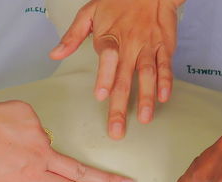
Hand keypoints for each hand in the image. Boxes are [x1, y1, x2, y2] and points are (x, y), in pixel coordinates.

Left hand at [0, 101, 134, 181]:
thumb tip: (40, 176)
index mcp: (31, 177)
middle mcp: (40, 155)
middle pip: (80, 171)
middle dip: (106, 181)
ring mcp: (37, 133)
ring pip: (49, 146)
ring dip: (40, 152)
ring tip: (8, 149)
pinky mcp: (30, 114)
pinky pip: (32, 126)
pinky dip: (22, 132)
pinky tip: (3, 133)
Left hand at [50, 0, 183, 139]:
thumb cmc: (116, 1)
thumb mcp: (89, 13)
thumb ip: (72, 36)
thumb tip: (54, 54)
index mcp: (109, 38)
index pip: (107, 59)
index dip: (105, 77)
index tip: (101, 96)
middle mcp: (130, 46)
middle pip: (125, 78)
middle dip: (120, 105)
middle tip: (117, 129)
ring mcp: (147, 47)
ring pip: (147, 74)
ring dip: (146, 97)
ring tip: (144, 118)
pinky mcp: (164, 47)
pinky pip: (165, 66)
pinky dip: (166, 81)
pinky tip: (164, 98)